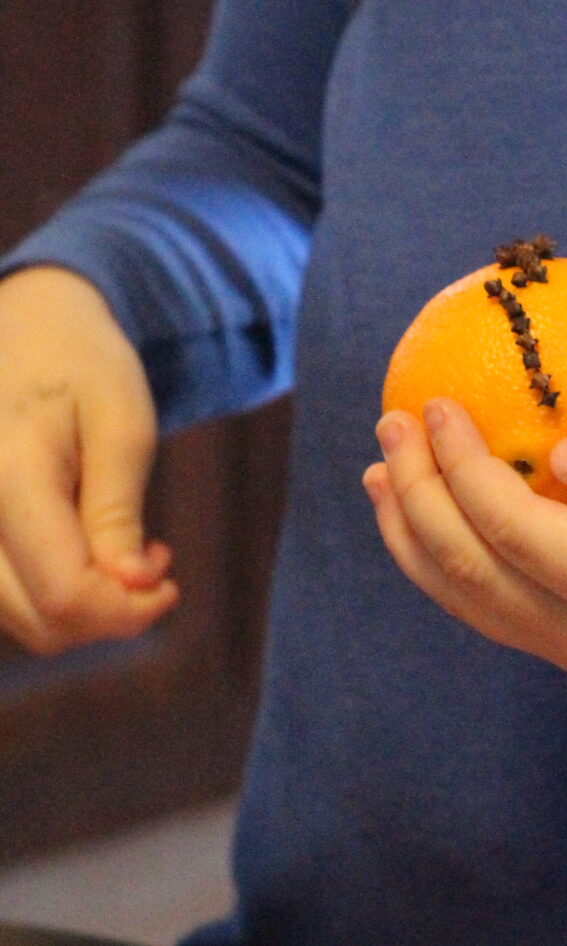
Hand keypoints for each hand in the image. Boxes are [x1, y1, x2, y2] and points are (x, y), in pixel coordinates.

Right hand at [0, 266, 175, 654]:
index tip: (170, 581)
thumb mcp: (122, 423)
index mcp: (6, 475)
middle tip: (154, 560)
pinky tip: (88, 551)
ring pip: (19, 619)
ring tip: (124, 550)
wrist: (25, 325)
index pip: (63, 593)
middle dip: (109, 612)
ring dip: (82, 607)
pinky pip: (6, 596)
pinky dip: (51, 594)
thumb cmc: (81, 363)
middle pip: (38, 620)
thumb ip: (119, 511)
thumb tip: (133, 589)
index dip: (127, 610)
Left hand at [363, 392, 566, 679]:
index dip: (462, 471)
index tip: (436, 401)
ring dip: (412, 531)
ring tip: (383, 463)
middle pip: (474, 575)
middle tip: (393, 420)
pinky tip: (418, 499)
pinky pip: (487, 597)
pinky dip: (443, 548)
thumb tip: (555, 455)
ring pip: (467, 598)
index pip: (518, 536)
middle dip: (418, 499)